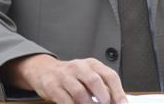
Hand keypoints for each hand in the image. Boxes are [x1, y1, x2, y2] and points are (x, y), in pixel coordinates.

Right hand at [1, 54, 126, 103]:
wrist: (45, 70)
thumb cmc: (72, 76)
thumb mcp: (88, 76)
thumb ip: (102, 87)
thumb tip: (117, 102)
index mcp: (92, 64)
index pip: (110, 75)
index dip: (118, 92)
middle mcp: (79, 67)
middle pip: (95, 81)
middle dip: (103, 97)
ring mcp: (65, 76)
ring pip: (80, 92)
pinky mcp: (52, 86)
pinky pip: (64, 100)